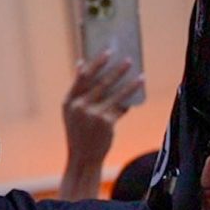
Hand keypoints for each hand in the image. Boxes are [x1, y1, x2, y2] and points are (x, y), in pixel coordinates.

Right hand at [61, 52, 141, 167]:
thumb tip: (81, 64)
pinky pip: (121, 108)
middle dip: (116, 70)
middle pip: (101, 83)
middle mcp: (79, 107)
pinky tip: (138, 94)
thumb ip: (78, 90)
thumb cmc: (79, 131)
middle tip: (128, 59)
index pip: (82, 78)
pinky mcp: (106, 123)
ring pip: (116, 94)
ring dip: (130, 83)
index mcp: (69, 101)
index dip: (96, 64)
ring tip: (140, 75)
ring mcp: (92, 115)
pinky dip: (130, 101)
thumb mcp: (72, 111)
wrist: (83, 156)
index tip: (108, 52)